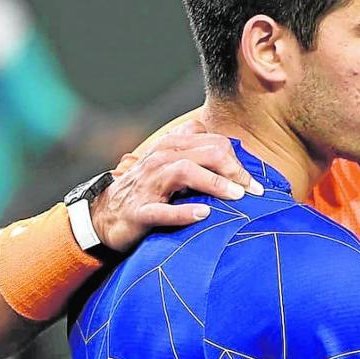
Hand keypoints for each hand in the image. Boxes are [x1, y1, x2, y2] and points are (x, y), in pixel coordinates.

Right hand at [91, 119, 261, 251]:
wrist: (105, 215)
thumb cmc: (147, 190)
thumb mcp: (170, 165)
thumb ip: (196, 153)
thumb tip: (230, 153)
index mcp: (171, 147)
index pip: (213, 143)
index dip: (237, 161)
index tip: (254, 183)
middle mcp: (160, 160)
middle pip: (205, 152)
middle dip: (234, 170)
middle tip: (253, 191)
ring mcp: (148, 185)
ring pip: (184, 172)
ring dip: (214, 183)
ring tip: (237, 196)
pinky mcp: (139, 211)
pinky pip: (162, 210)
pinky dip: (183, 212)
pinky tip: (203, 215)